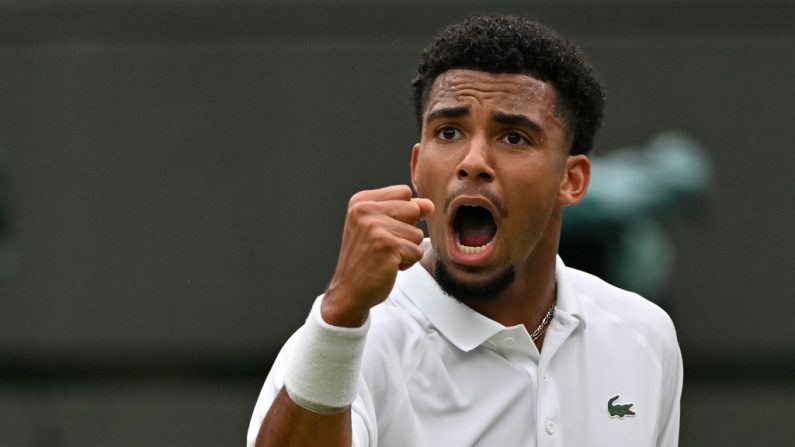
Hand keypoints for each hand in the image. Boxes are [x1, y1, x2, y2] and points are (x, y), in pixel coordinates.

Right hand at [322, 185, 433, 326]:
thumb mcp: (380, 227)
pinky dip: (407, 263)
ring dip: (407, 249)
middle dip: (407, 231)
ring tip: (385, 257)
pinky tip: (388, 266)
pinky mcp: (388, 246)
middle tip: (383, 246)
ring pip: (418, 233)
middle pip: (414, 210)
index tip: (382, 230)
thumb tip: (429, 205)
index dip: (403, 214)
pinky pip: (417, 251)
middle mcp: (365, 210)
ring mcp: (376, 227)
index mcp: (361, 201)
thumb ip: (404, 211)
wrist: (349, 291)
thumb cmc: (367, 258)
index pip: (404, 193)